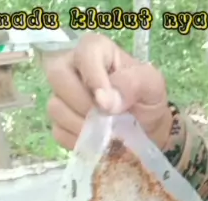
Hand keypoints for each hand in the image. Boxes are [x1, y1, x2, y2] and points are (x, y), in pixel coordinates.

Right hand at [43, 33, 171, 149]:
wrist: (148, 132)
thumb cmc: (148, 102)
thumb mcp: (152, 86)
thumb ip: (132, 84)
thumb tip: (104, 100)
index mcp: (97, 51)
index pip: (84, 54)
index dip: (94, 79)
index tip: (107, 105)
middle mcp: (74, 68)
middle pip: (58, 76)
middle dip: (83, 104)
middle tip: (105, 119)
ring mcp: (63, 96)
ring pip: (56, 107)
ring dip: (82, 126)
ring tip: (105, 132)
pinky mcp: (60, 122)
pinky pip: (58, 131)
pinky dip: (78, 140)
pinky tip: (96, 141)